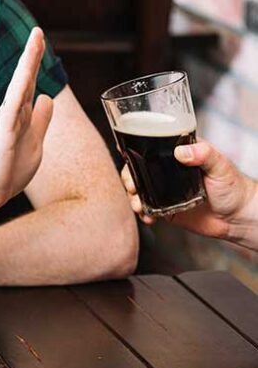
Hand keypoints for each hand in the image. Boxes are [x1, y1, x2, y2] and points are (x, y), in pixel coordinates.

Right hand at [0, 27, 53, 210]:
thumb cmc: (9, 169)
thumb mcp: (34, 141)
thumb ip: (40, 119)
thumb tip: (47, 97)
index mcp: (20, 115)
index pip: (31, 84)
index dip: (36, 64)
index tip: (40, 41)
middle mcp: (13, 113)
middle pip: (25, 79)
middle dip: (32, 55)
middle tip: (38, 31)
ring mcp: (7, 121)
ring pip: (20, 86)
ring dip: (28, 63)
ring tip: (36, 39)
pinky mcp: (4, 133)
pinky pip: (13, 106)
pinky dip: (20, 88)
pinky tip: (27, 72)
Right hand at [121, 141, 256, 240]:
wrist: (238, 218)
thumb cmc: (234, 187)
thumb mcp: (220, 166)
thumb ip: (204, 154)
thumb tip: (182, 151)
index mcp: (180, 155)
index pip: (152, 150)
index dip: (136, 154)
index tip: (128, 160)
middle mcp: (169, 172)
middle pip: (140, 171)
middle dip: (129, 179)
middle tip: (132, 187)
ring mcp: (166, 190)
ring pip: (140, 190)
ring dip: (133, 197)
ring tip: (138, 205)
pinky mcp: (166, 208)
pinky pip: (148, 209)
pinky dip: (143, 213)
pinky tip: (148, 217)